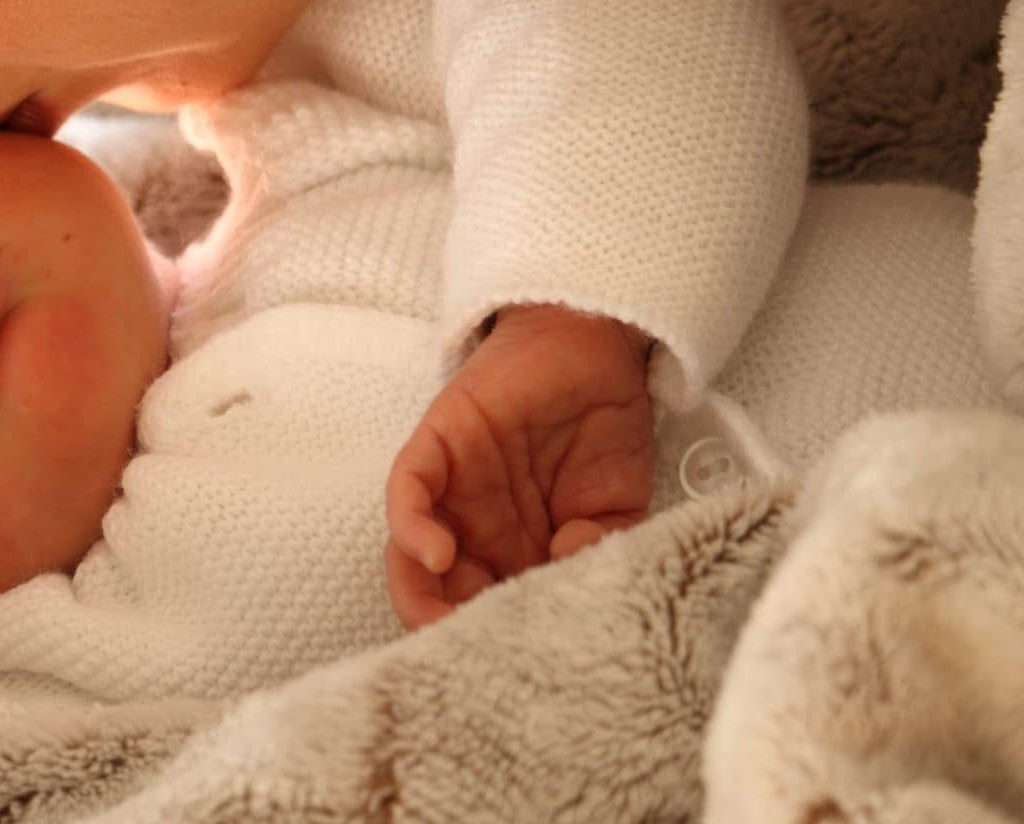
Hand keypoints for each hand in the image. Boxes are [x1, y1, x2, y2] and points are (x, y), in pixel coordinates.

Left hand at [384, 305, 654, 630]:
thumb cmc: (603, 431)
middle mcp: (473, 527)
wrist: (597, 348)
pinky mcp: (436, 443)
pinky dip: (409, 525)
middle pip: (439, 591)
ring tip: (440, 619)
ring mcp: (450, 487)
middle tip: (464, 662)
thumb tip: (570, 588)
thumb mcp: (617, 512)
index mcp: (511, 551)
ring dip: (418, 592)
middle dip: (449, 629)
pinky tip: (434, 553)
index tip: (500, 674)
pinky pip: (406, 490)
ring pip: (410, 552)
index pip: (484, 608)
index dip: (486, 641)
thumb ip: (595, 552)